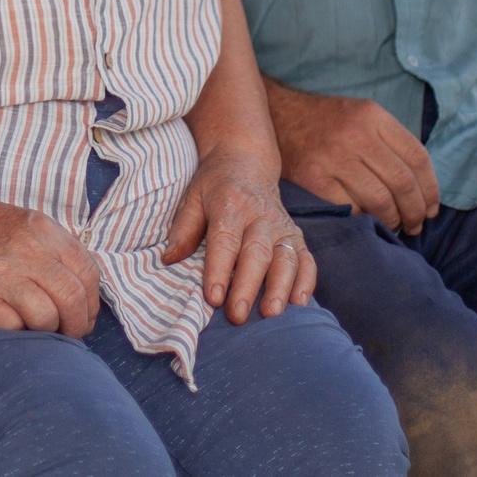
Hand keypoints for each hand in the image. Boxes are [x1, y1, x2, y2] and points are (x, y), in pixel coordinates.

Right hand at [0, 187, 100, 338]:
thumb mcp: (20, 222)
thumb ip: (50, 248)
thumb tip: (78, 288)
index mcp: (42, 229)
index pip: (88, 273)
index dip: (92, 302)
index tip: (85, 315)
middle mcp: (27, 249)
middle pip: (73, 299)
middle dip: (78, 325)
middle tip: (69, 333)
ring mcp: (2, 273)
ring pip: (47, 318)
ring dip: (48, 332)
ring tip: (37, 329)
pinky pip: (14, 327)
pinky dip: (18, 332)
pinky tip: (10, 323)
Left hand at [161, 147, 313, 322]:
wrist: (247, 161)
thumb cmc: (215, 186)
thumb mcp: (193, 197)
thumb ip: (183, 229)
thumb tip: (169, 259)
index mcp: (231, 204)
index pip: (225, 240)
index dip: (219, 270)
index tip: (213, 297)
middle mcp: (260, 215)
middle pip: (256, 253)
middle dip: (247, 286)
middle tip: (237, 316)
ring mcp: (282, 226)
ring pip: (286, 258)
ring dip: (280, 288)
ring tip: (271, 314)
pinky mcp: (296, 236)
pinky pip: (307, 260)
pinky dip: (306, 282)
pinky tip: (299, 303)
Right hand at [265, 82, 439, 234]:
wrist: (278, 117)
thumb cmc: (327, 124)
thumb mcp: (361, 116)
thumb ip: (390, 143)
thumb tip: (424, 190)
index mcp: (372, 116)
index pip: (418, 158)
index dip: (431, 189)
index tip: (431, 208)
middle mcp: (355, 134)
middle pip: (403, 182)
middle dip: (416, 211)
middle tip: (415, 224)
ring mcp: (333, 156)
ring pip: (381, 200)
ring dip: (393, 220)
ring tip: (394, 225)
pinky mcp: (313, 178)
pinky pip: (352, 209)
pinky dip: (365, 220)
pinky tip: (367, 221)